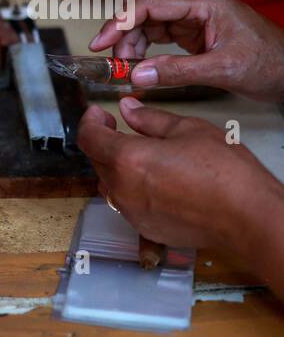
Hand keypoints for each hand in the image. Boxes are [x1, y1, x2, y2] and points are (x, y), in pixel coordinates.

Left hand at [77, 98, 283, 250]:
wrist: (246, 216)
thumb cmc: (224, 171)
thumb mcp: (189, 130)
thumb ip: (151, 119)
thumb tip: (128, 109)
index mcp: (128, 160)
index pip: (89, 138)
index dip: (90, 122)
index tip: (99, 115)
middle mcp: (122, 189)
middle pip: (97, 161)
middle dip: (104, 142)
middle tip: (118, 129)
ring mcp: (131, 212)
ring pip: (110, 184)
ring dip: (116, 167)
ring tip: (139, 154)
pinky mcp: (144, 228)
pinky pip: (126, 204)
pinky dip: (132, 188)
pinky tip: (155, 180)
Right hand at [88, 0, 283, 101]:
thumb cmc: (271, 63)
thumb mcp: (223, 70)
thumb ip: (178, 71)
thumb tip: (138, 75)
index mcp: (205, 3)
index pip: (150, 4)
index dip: (119, 22)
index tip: (100, 43)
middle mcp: (196, 6)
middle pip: (143, 13)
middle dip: (122, 36)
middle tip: (111, 63)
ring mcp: (194, 19)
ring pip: (147, 26)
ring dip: (131, 47)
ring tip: (127, 70)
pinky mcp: (193, 35)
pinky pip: (158, 38)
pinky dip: (144, 53)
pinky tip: (139, 67)